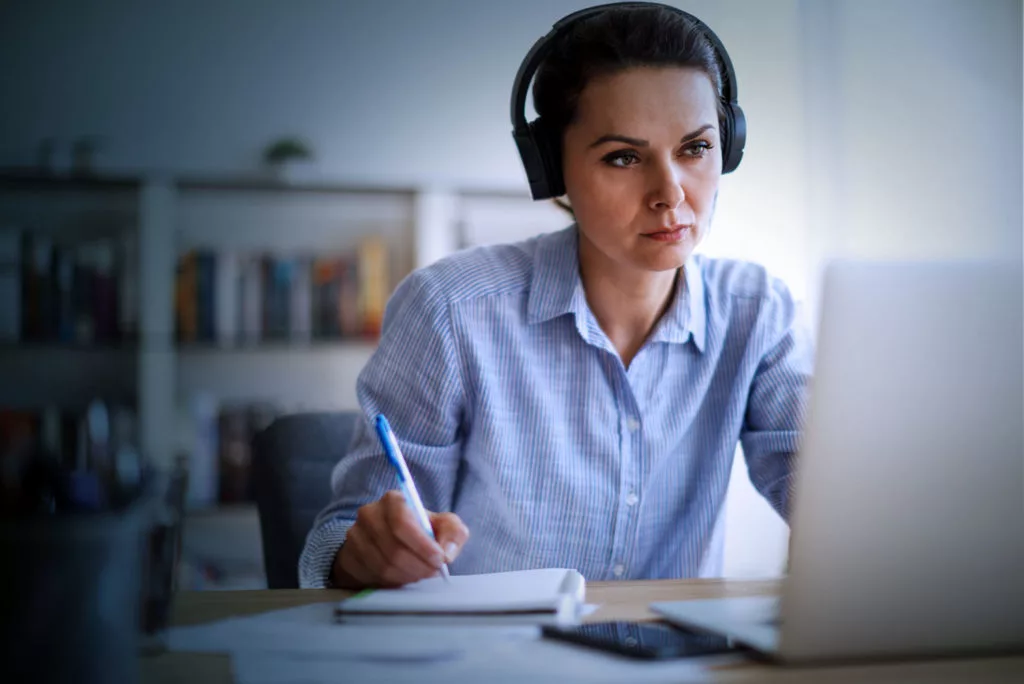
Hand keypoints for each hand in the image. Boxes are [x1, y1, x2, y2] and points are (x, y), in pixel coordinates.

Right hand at [331, 490, 469, 588]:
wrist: (390, 542)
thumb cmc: (420, 531)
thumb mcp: (443, 526)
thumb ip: (453, 533)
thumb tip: (446, 552)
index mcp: (393, 500)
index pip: (402, 522)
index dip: (422, 545)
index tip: (439, 559)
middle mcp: (370, 514)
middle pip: (393, 548)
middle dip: (418, 564)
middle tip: (432, 572)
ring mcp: (355, 536)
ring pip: (384, 565)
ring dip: (408, 574)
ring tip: (420, 573)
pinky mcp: (349, 556)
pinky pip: (373, 575)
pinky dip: (393, 581)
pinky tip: (404, 576)